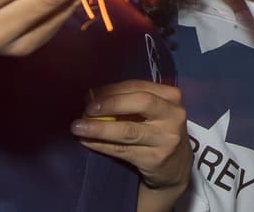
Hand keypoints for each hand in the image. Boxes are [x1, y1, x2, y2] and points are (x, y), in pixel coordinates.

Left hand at [72, 80, 191, 193]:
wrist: (175, 166)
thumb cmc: (158, 130)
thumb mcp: (154, 111)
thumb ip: (130, 101)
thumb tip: (92, 95)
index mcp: (171, 97)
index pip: (139, 86)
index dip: (113, 89)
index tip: (91, 93)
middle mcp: (173, 115)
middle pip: (141, 103)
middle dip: (111, 104)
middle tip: (87, 109)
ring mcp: (166, 139)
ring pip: (129, 131)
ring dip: (100, 128)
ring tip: (78, 127)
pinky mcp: (155, 159)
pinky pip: (122, 150)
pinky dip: (101, 145)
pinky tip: (87, 141)